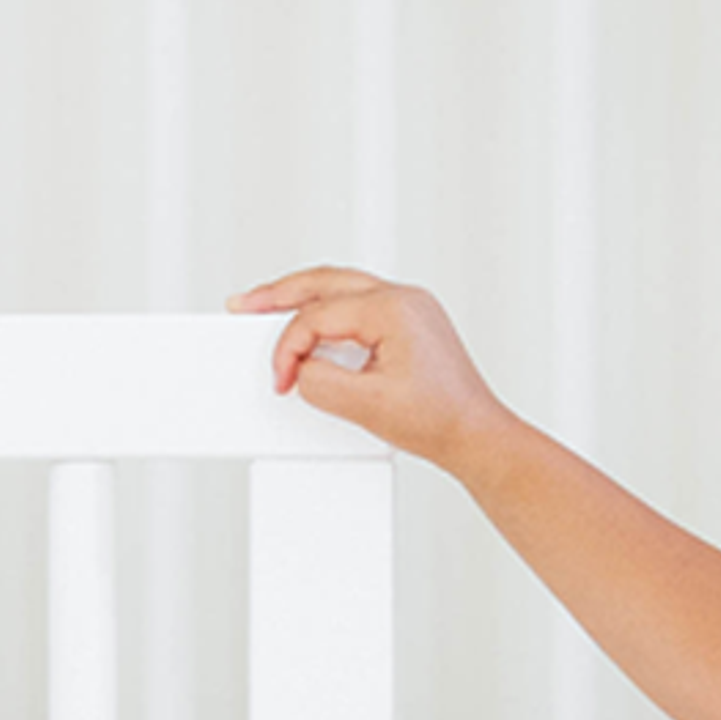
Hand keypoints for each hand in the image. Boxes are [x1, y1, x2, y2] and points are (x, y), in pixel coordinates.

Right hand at [229, 266, 514, 471]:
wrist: (477, 437)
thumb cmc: (439, 422)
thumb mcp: (365, 405)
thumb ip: (319, 381)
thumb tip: (300, 367)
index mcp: (394, 309)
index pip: (318, 315)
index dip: (289, 347)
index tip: (281, 380)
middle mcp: (405, 299)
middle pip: (325, 282)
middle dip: (279, 293)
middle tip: (243, 304)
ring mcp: (411, 308)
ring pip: (342, 288)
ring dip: (302, 298)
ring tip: (267, 307)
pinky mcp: (412, 324)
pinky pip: (359, 305)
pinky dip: (329, 312)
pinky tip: (310, 324)